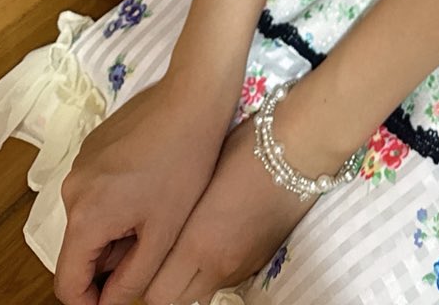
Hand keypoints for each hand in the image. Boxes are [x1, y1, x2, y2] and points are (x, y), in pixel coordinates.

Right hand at [54, 70, 232, 304]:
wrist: (192, 97)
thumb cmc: (184, 163)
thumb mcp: (163, 233)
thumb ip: (131, 279)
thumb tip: (108, 304)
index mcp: (84, 217)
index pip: (67, 284)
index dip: (91, 302)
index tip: (120, 297)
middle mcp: (71, 190)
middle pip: (79, 250)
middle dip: (110, 260)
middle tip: (151, 243)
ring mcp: (80, 164)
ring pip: (89, 220)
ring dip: (115, 230)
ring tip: (155, 211)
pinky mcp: (93, 147)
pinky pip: (95, 191)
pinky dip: (116, 201)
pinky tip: (150, 185)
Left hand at [140, 112, 312, 304]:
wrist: (301, 148)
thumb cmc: (245, 150)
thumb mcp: (200, 179)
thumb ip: (178, 217)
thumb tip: (158, 230)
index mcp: (198, 243)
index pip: (155, 295)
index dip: (142, 281)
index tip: (138, 257)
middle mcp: (219, 265)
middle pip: (175, 301)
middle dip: (163, 285)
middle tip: (158, 254)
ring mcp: (243, 267)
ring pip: (201, 292)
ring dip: (189, 278)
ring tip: (188, 242)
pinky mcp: (261, 261)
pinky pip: (226, 278)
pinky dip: (214, 268)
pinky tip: (219, 235)